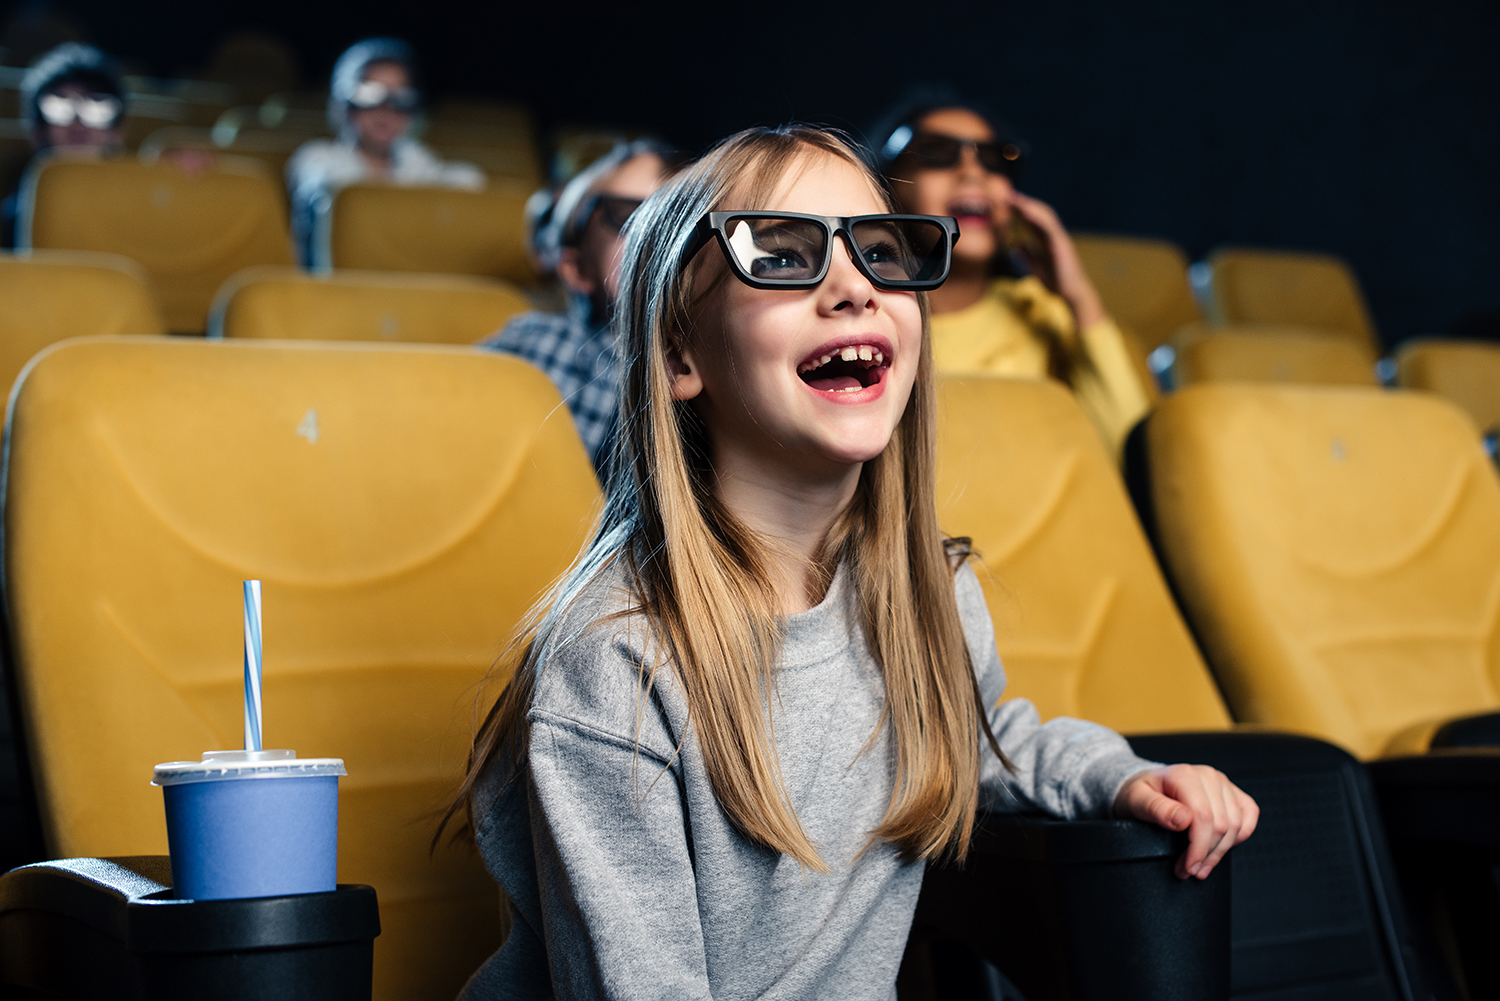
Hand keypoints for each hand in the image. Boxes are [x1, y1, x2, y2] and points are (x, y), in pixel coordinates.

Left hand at [1005, 191, 1105, 329]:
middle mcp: (1054, 235)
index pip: (1032, 220)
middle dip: (1023, 203)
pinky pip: (1049, 226)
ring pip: (1044, 215)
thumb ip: (1027, 256)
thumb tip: (1016, 246)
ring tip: (1014, 198)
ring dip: (1028, 205)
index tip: (1004, 203)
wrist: (1072, 295)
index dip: (1019, 210)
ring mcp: (1059, 237)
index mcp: (1047, 240)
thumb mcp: (1036, 268)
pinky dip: (1037, 217)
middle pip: (1038, 213)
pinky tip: (1025, 211)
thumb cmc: (1057, 283)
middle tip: (1006, 194)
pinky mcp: (1062, 243)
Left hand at [1115, 765, 1258, 879]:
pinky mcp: (1233, 793)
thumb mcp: (1137, 800)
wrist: (1146, 786)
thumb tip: (1182, 819)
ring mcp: (1223, 784)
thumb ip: (1157, 808)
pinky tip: (1220, 847)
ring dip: (1220, 852)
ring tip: (1201, 866)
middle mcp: (1208, 776)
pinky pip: (1249, 816)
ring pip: (1236, 825)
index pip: (1203, 817)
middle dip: (1206, 854)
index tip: (1188, 866)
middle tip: (1189, 870)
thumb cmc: (1141, 793)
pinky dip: (1239, 836)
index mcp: (1184, 775)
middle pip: (1221, 824)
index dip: (1198, 847)